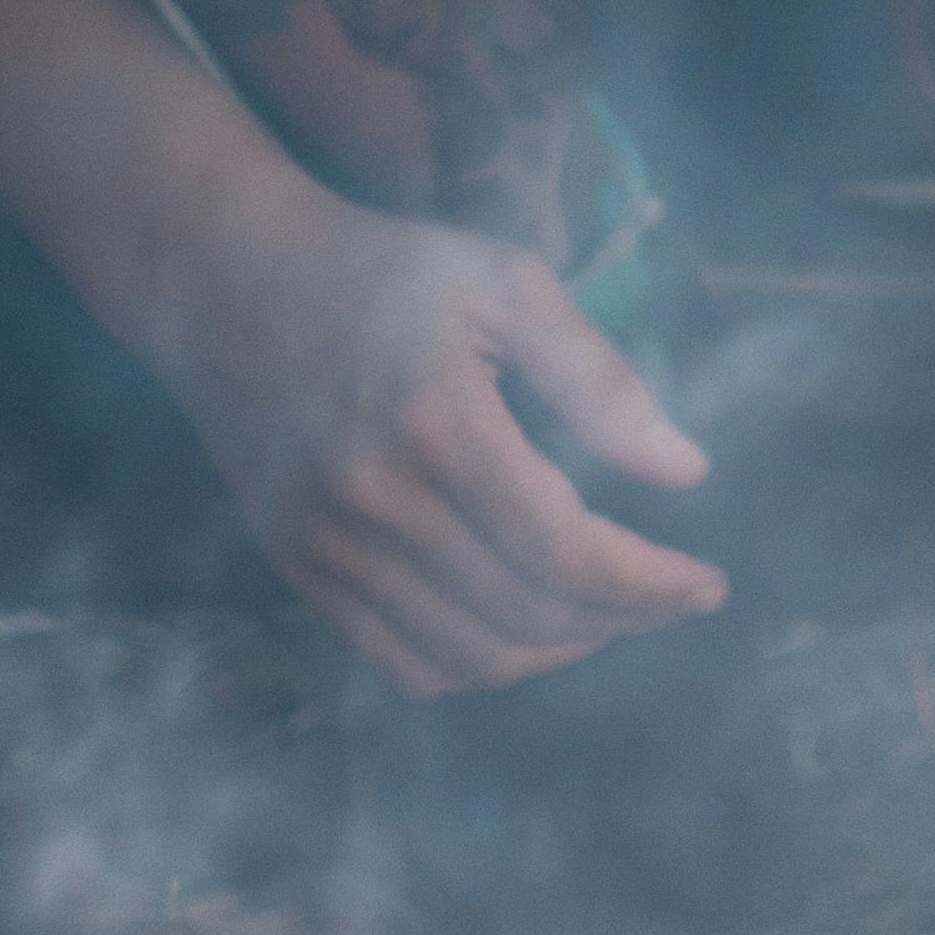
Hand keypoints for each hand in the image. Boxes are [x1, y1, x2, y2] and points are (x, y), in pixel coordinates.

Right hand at [172, 196, 730, 701]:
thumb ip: (599, 380)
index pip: (564, 550)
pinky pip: (400, 663)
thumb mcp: (508, 282)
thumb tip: (687, 473)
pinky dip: (475, 666)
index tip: (709, 586)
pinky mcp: (298, 568)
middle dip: (621, 619)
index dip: (650, 585)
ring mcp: (327, 546)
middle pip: (526, 613)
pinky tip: (519, 626)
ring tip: (606, 613)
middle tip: (670, 594)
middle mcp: (375, 502)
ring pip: (468, 655)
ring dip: (556, 651)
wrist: (225, 277)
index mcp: (438, 424)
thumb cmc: (383, 269)